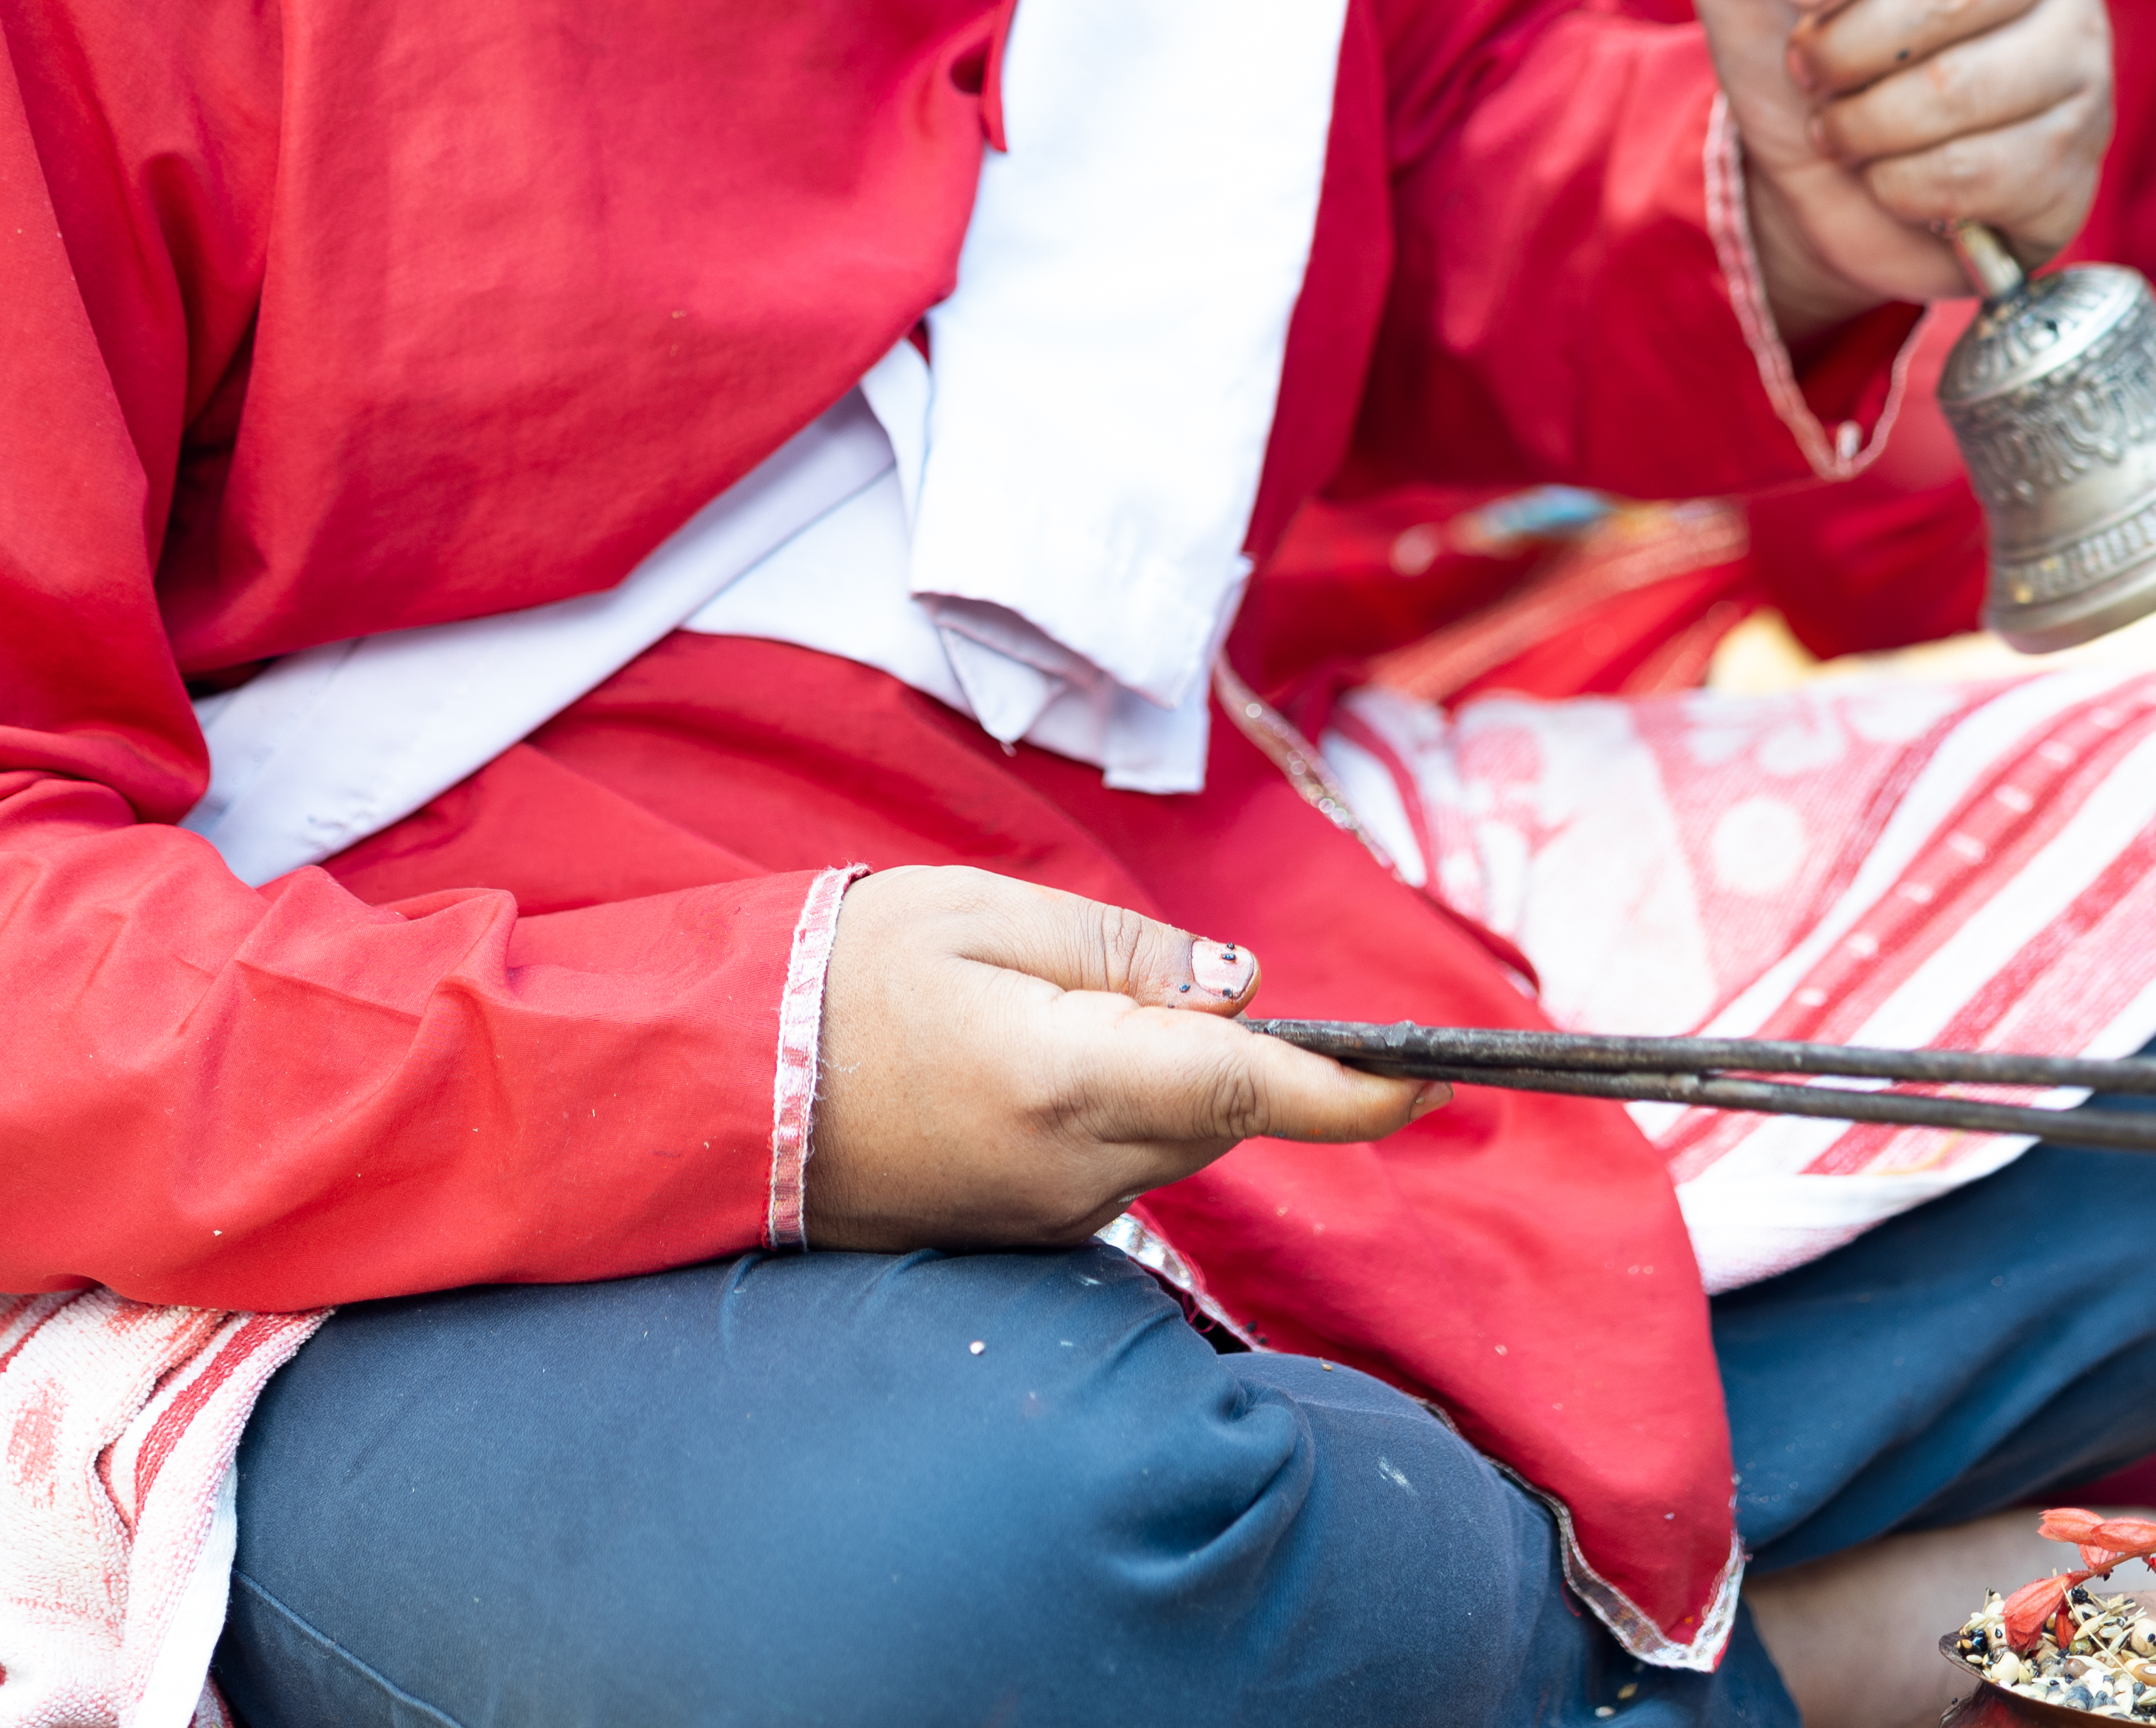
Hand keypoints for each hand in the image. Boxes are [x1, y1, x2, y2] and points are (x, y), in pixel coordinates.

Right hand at [802, 866, 1431, 1250]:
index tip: (1434, 1073)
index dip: (1358, 1091)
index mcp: (1076, 1080)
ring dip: (1148, 1076)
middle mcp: (1077, 1176)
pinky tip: (1007, 1065)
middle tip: (1127, 973)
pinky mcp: (1021, 1239)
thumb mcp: (985, 915)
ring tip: (1028, 1005)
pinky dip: (1097, 1110)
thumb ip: (1122, 951)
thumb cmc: (846, 978)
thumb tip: (1239, 990)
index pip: (1255, 1092)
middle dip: (1218, 1047)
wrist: (721, 1091)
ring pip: (1162, 1141)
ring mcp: (1048, 1222)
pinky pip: (1106, 1168)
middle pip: (1214, 1114)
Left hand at [1684, 0, 2111, 332]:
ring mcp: (2082, 52)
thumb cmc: (1802, 33)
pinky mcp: (2080, 149)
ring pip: (1966, 89)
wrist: (1831, 162)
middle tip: (1805, 71)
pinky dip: (1904, 185)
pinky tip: (1887, 176)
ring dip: (1865, 123)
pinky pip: (1989, 171)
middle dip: (1845, 45)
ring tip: (1837, 127)